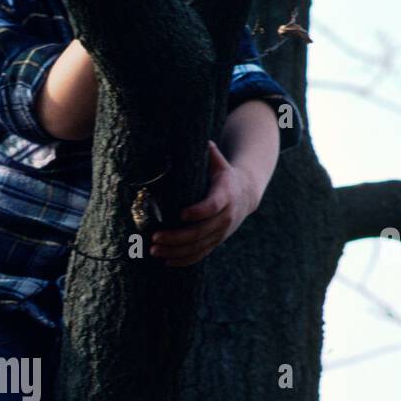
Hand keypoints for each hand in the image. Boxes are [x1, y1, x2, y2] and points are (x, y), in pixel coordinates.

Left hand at [149, 141, 256, 266]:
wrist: (246, 194)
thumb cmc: (224, 175)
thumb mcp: (219, 162)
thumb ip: (208, 153)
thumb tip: (197, 139)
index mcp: (225, 195)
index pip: (212, 206)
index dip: (198, 211)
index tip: (180, 214)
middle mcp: (225, 217)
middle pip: (200, 232)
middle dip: (176, 237)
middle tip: (154, 237)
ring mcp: (221, 232)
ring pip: (198, 246)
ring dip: (175, 251)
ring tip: (154, 250)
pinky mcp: (216, 241)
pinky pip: (200, 255)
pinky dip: (184, 260)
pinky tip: (166, 261)